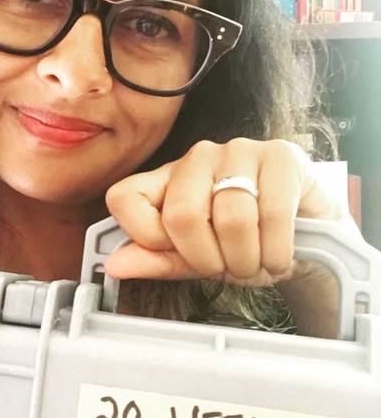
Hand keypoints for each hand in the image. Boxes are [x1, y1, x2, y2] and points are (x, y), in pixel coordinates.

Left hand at [104, 137, 347, 287]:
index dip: (146, 237)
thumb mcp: (194, 258)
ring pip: (230, 218)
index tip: (177, 253)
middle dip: (208, 259)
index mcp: (165, 179)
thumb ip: (156, 259)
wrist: (304, 233)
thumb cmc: (243, 243)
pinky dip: (276, 252)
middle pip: (181, 214)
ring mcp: (238, 151)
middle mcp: (196, 157)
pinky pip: (271, 214)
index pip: (124, 198)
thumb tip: (113, 265)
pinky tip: (278, 255)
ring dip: (247, 261)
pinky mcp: (280, 156)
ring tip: (256, 262)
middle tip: (227, 266)